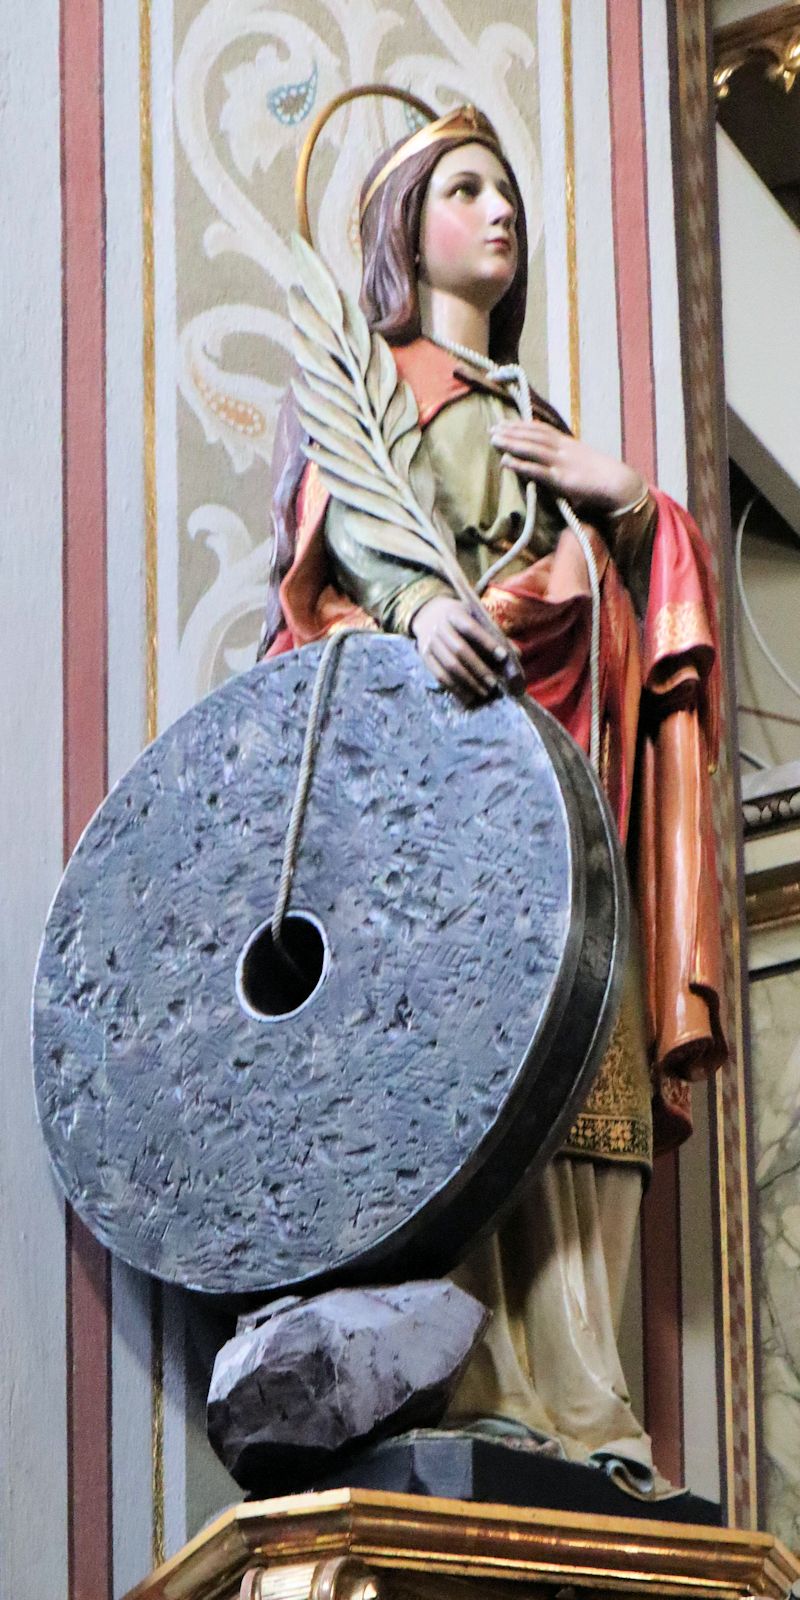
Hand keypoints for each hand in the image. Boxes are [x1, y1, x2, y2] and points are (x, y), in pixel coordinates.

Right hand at [411, 596, 518, 704]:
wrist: (429, 615)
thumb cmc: (461, 619)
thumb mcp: (475, 618)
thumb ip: (494, 635)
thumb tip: (515, 655)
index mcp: (454, 613)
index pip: (470, 628)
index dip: (487, 642)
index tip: (503, 656)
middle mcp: (439, 627)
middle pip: (459, 650)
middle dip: (478, 669)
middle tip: (494, 683)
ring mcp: (429, 643)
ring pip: (449, 666)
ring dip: (468, 682)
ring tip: (484, 692)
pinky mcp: (425, 658)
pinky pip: (440, 676)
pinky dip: (455, 688)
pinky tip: (469, 696)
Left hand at [490, 420, 643, 512]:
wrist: (618, 483)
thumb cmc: (602, 476)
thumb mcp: (583, 461)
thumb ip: (568, 459)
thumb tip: (554, 463)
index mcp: (568, 444)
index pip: (541, 430)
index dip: (522, 425)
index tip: (506, 422)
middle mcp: (563, 449)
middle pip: (533, 435)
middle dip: (512, 431)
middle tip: (492, 428)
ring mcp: (561, 463)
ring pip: (532, 449)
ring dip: (511, 443)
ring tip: (494, 439)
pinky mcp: (561, 479)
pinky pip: (536, 471)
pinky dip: (520, 465)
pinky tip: (505, 461)